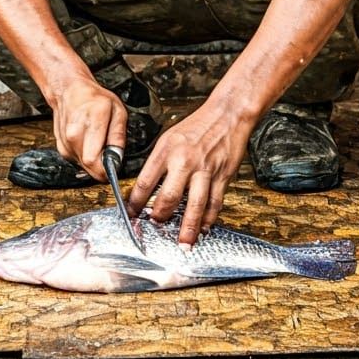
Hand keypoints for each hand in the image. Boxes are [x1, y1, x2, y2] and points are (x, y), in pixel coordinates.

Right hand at [52, 77, 127, 181]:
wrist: (70, 92)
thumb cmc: (95, 99)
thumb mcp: (118, 111)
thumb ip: (118, 136)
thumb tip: (118, 158)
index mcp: (90, 123)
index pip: (93, 160)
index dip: (106, 168)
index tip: (114, 164)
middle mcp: (74, 134)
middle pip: (89, 166)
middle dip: (102, 164)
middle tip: (108, 149)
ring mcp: (66, 142)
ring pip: (84, 166)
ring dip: (94, 160)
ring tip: (98, 141)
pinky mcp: (62, 148)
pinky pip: (78, 162)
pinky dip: (86, 156)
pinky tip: (88, 141)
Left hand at [126, 102, 253, 247]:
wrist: (227, 114)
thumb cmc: (198, 125)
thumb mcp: (169, 138)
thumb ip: (159, 162)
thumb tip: (149, 188)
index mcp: (166, 151)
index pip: (144, 183)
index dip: (135, 203)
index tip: (131, 214)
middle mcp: (184, 161)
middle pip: (167, 198)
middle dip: (159, 217)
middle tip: (155, 225)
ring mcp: (204, 170)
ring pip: (194, 206)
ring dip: (187, 228)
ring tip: (183, 244)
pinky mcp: (222, 176)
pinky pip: (214, 202)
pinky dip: (209, 219)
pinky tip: (205, 228)